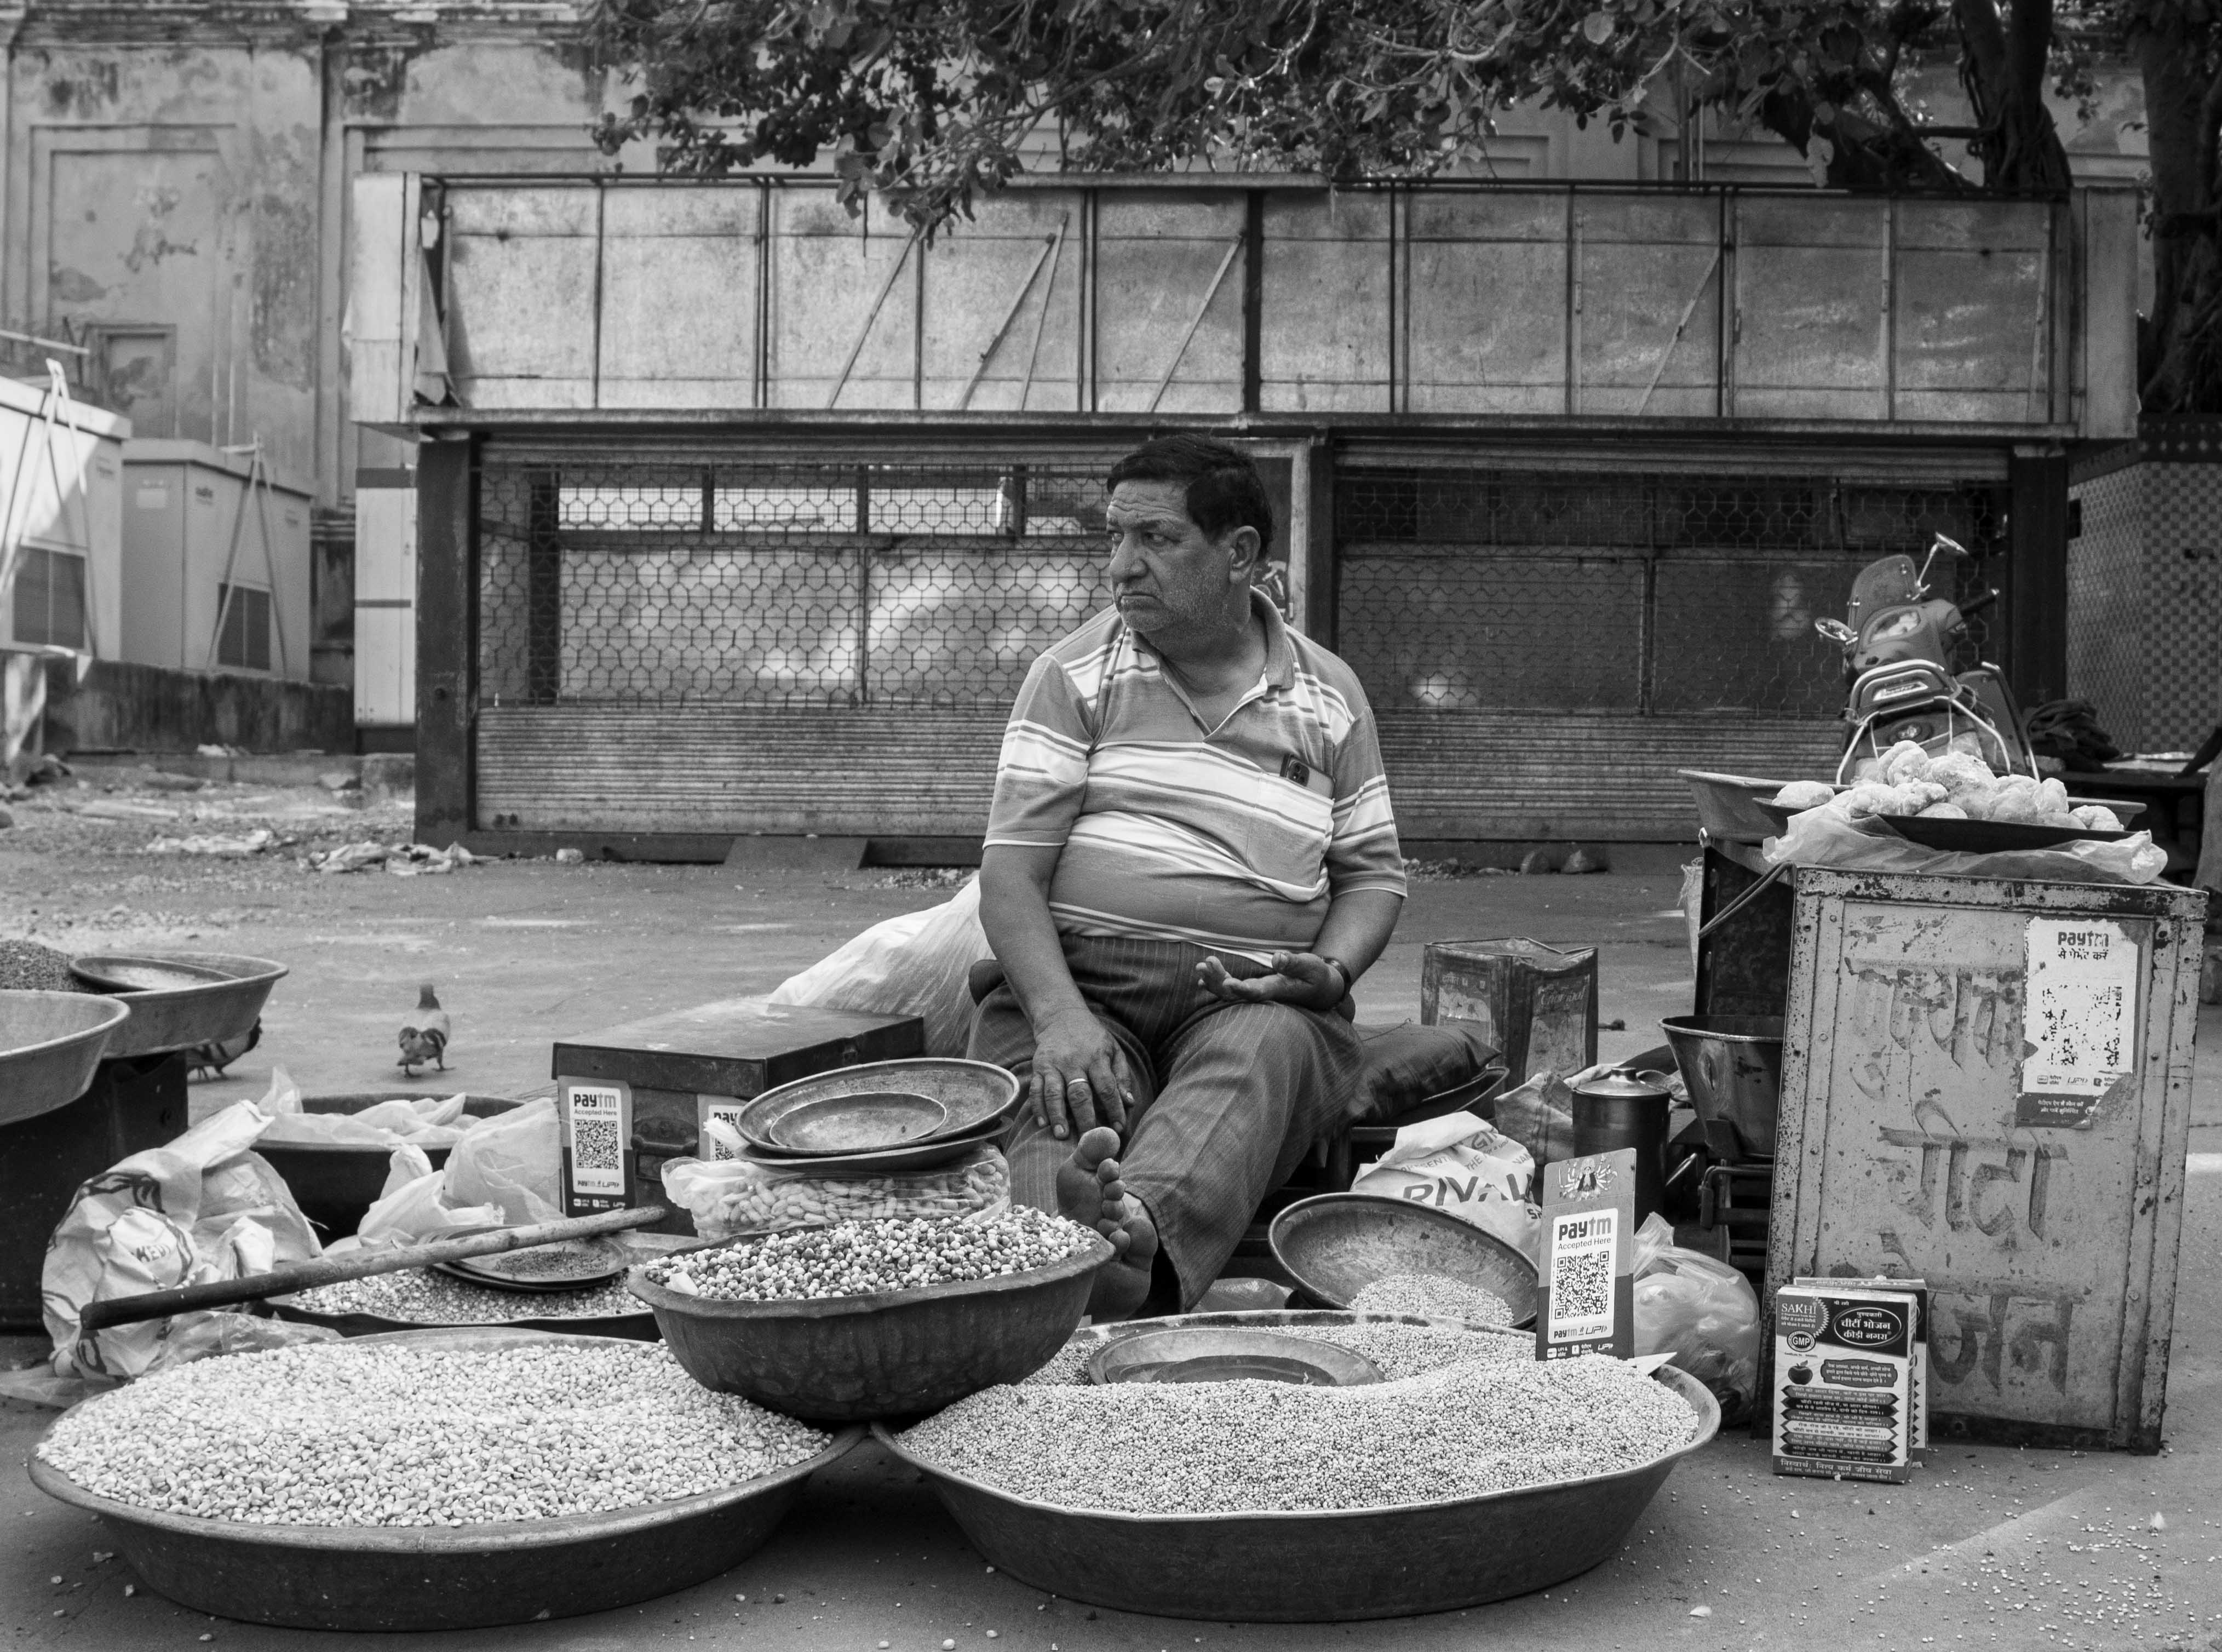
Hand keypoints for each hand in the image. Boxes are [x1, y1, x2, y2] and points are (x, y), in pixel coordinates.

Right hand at [1028, 1007, 1134, 1141]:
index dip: (1114, 1109)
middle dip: (1085, 1118)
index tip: (1118, 1128)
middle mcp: (1073, 1061)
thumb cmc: (1092, 1038)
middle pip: (1079, 1092)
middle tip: (1089, 1140)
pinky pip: (1035, 1089)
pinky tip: (1042, 1124)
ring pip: (1054, 1092)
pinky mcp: (1038, 1066)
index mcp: (1096, 1057)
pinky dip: (1038, 1107)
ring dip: (1058, 1115)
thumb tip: (1129, 1103)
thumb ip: (1121, 1076)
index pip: (1107, 1086)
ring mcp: (1053, 1064)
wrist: (1061, 1016)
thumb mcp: (1113, 1050)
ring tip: (1062, 1136)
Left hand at [1194, 951, 1345, 1011]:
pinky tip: (1201, 979)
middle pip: (1236, 994)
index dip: (1242, 990)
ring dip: (1214, 981)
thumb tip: (1277, 958)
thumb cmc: (1315, 976)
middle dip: (1218, 980)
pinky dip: (1216, 984)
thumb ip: (1294, 963)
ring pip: (1230, 992)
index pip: (1257, 992)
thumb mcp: (1310, 966)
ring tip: (1200, 967)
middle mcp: (1264, 994)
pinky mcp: (1254, 988)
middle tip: (1204, 964)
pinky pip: (1231, 990)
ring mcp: (1257, 992)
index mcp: (1278, 990)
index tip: (1227, 983)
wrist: (1318, 989)